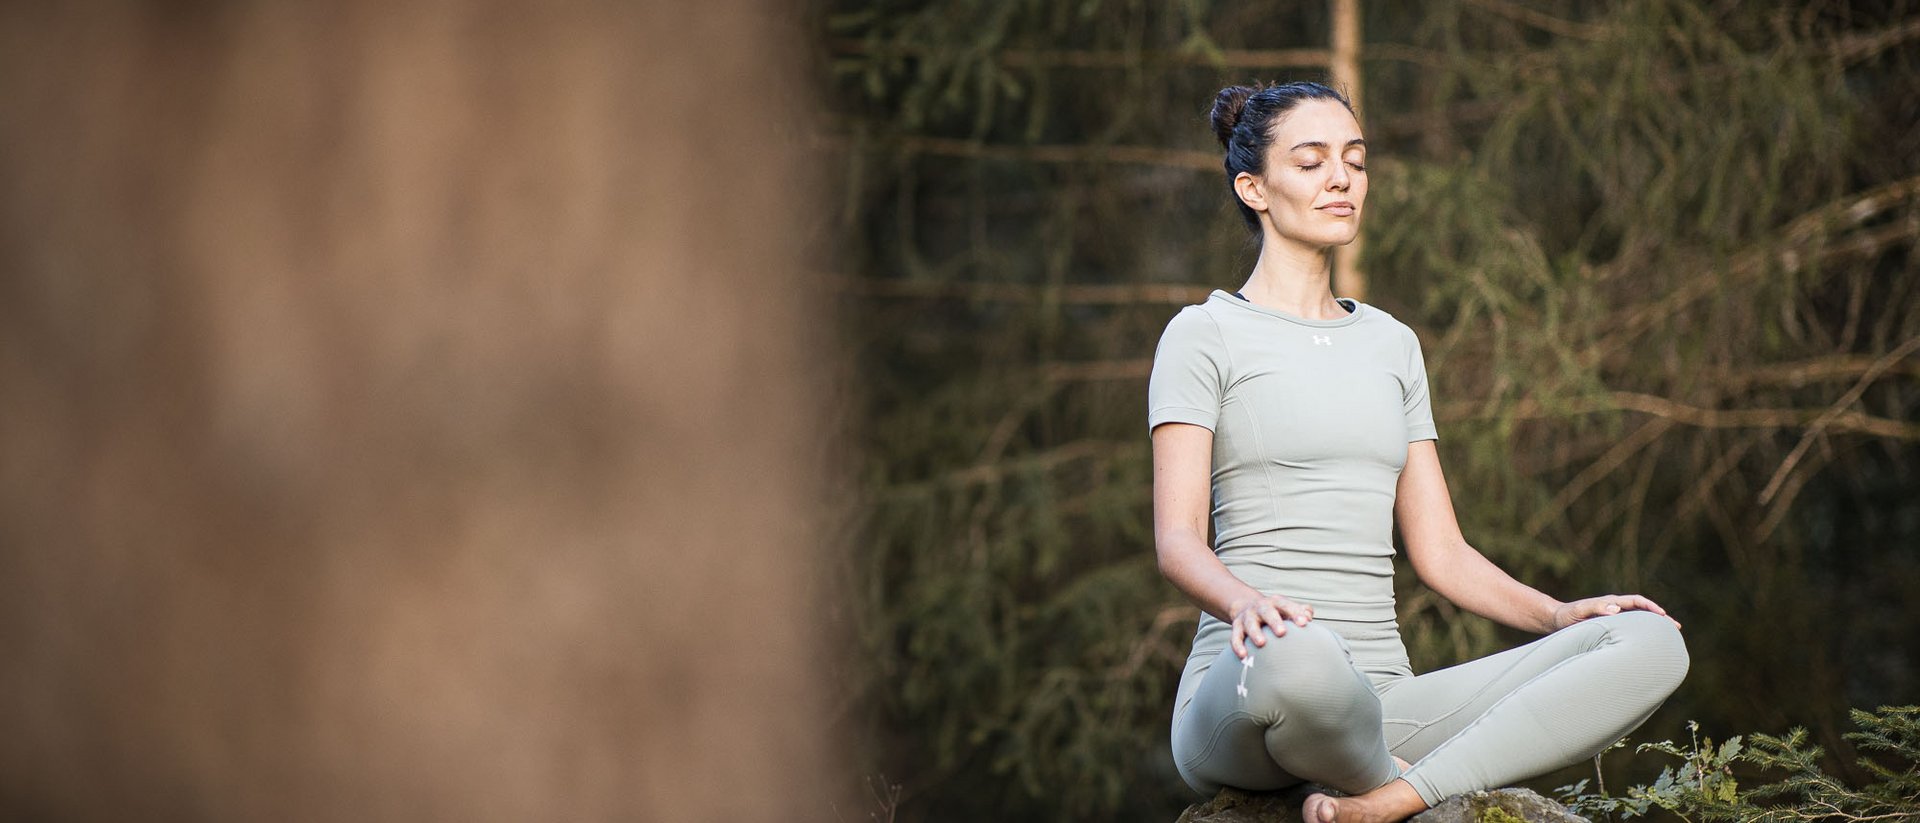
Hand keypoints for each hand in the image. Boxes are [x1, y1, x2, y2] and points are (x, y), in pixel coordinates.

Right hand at [1228, 593, 1313, 657]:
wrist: (1246, 606)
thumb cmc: (1275, 612)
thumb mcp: (1287, 608)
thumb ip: (1301, 611)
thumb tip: (1308, 617)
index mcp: (1276, 603)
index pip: (1286, 605)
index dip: (1295, 613)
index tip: (1304, 623)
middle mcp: (1260, 608)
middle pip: (1267, 612)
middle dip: (1274, 622)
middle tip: (1282, 632)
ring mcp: (1247, 617)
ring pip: (1250, 624)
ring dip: (1255, 633)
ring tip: (1261, 643)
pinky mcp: (1237, 627)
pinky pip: (1235, 637)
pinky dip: (1238, 646)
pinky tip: (1243, 656)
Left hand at [1551, 593, 1680, 631]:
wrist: (1558, 619)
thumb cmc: (1567, 615)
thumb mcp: (1579, 611)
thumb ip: (1596, 608)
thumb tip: (1616, 609)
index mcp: (1611, 603)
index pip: (1636, 602)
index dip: (1650, 607)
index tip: (1662, 614)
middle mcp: (1616, 608)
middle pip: (1643, 611)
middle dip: (1660, 618)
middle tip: (1676, 628)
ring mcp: (1615, 618)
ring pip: (1640, 621)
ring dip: (1654, 627)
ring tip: (1671, 637)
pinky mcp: (1612, 627)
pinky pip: (1631, 629)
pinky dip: (1642, 635)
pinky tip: (1650, 645)